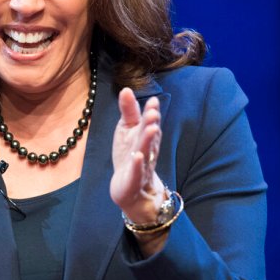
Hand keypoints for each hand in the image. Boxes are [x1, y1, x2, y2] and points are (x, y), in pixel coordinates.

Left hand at [110, 88, 165, 223]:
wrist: (133, 190)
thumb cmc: (130, 155)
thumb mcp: (127, 131)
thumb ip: (128, 111)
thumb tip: (126, 89)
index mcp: (145, 136)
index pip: (149, 123)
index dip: (151, 112)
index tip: (153, 101)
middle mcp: (146, 150)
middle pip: (149, 136)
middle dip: (151, 124)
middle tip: (153, 112)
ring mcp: (141, 166)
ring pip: (146, 152)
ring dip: (148, 141)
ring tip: (151, 128)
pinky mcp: (133, 180)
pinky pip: (136, 172)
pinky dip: (137, 165)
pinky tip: (137, 156)